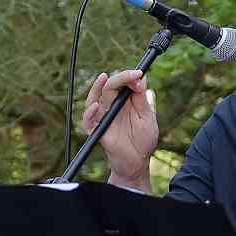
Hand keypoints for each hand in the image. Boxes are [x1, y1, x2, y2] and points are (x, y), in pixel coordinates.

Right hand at [81, 69, 159, 187]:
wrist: (138, 162)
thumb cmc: (143, 140)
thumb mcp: (147, 117)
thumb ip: (142, 99)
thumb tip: (141, 77)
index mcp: (126, 102)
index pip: (123, 83)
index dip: (129, 76)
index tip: (139, 73)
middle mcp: (113, 107)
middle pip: (109, 86)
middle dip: (119, 78)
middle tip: (132, 75)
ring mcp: (104, 119)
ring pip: (94, 99)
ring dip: (96, 87)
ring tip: (103, 77)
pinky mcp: (97, 131)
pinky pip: (88, 121)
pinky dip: (89, 114)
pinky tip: (95, 106)